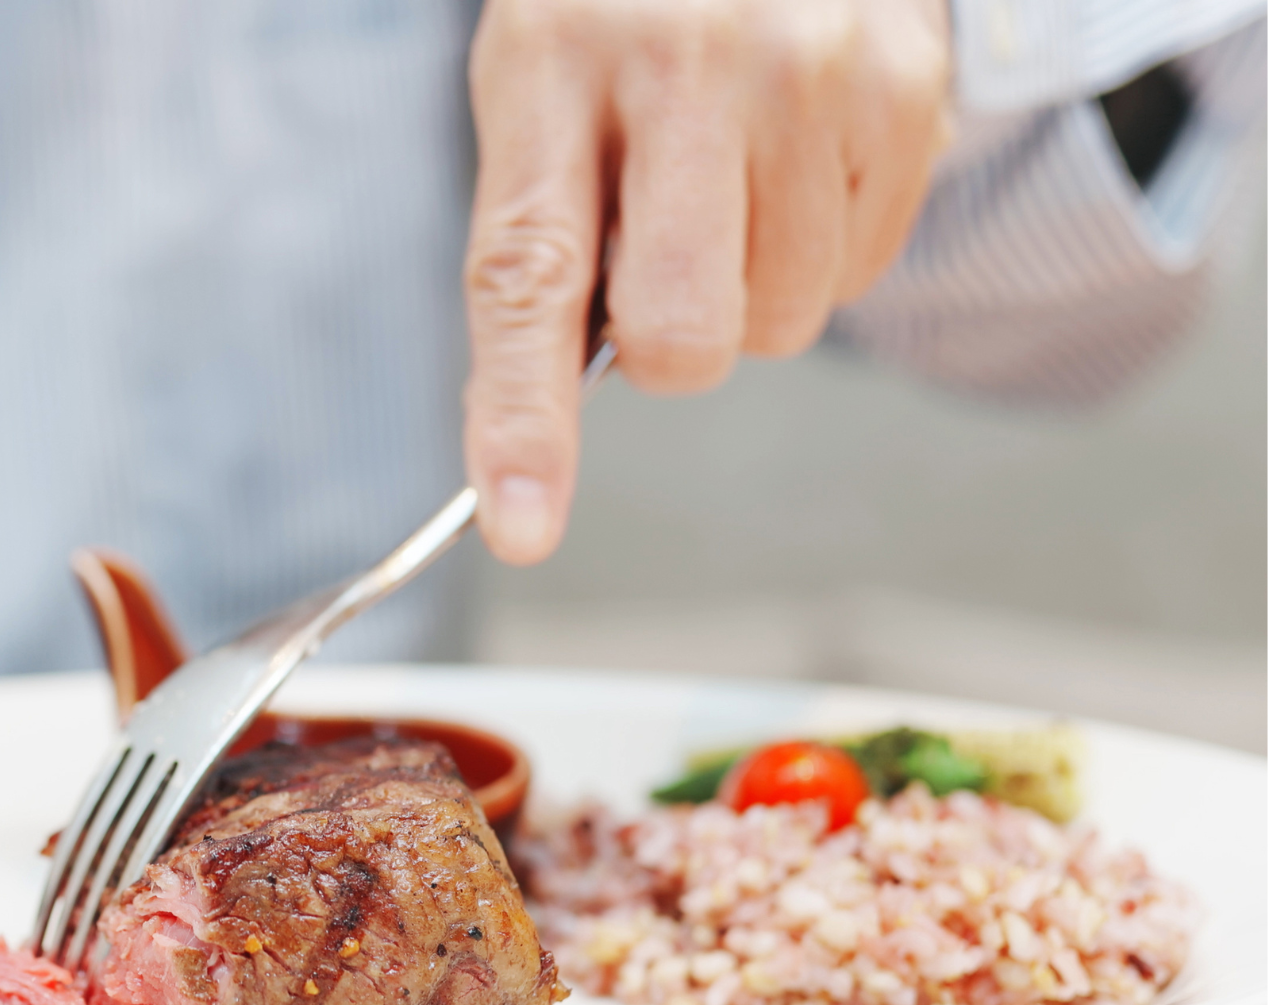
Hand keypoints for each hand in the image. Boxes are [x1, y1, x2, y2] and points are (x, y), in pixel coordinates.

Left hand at [463, 0, 950, 562]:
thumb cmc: (618, 12)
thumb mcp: (538, 87)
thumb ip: (539, 243)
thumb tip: (543, 420)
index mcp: (552, 64)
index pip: (530, 278)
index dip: (525, 418)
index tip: (523, 528)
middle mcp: (686, 60)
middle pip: (684, 334)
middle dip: (669, 343)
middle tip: (658, 255)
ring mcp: (811, 71)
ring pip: (784, 318)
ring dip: (751, 286)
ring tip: (732, 172)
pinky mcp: (905, 86)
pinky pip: (861, 269)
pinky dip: (821, 242)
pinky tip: (793, 152)